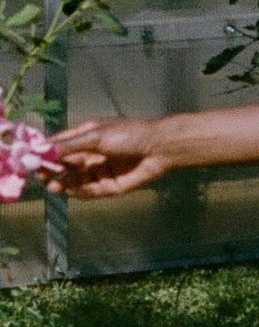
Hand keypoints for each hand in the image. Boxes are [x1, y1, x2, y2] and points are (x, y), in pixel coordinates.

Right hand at [47, 116, 171, 198]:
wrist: (159, 148)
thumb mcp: (96, 136)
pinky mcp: (111, 186)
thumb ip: (71, 145)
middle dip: (53, 171)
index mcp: (86, 138)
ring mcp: (101, 172)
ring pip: (77, 180)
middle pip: (66, 166)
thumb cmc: (128, 135)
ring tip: (53, 187)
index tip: (31, 159)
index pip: (60, 146)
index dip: (46, 153)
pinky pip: (92, 191)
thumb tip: (45, 149)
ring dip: (64, 183)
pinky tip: (72, 191)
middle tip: (41, 177)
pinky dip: (81, 192)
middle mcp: (91, 155)